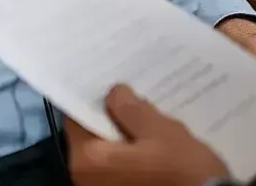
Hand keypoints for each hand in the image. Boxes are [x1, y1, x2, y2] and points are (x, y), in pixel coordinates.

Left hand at [66, 84, 229, 185]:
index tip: (111, 79)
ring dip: (125, 131)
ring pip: (109, 149)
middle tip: (133, 92)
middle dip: (112, 114)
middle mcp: (87, 179)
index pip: (77, 118)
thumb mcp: (158, 130)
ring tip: (147, 112)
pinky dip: (132, 150)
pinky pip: (120, 165)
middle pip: (93, 134)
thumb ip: (131, 109)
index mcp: (88, 161)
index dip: (94, 96)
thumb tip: (113, 93)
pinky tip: (152, 137)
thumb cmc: (178, 169)